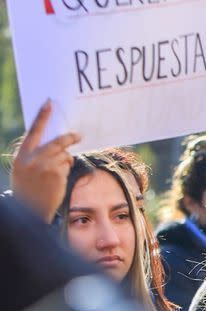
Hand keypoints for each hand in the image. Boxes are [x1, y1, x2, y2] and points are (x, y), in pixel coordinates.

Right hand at [11, 100, 80, 222]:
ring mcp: (45, 167)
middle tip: (78, 135)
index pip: (33, 131)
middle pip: (57, 142)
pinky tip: (57, 179)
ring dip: (65, 160)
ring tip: (55, 172)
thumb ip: (35, 153)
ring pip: (65, 155)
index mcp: (22, 154)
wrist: (29, 207)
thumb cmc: (28, 185)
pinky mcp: (57, 175)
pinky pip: (67, 165)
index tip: (49, 103)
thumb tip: (57, 142)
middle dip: (69, 138)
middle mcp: (33, 159)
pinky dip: (66, 169)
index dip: (42, 116)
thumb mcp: (24, 167)